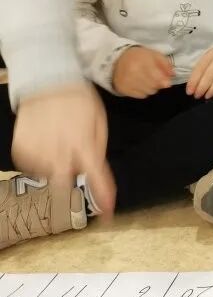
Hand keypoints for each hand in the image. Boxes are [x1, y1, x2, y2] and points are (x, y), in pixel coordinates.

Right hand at [12, 83, 115, 213]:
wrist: (47, 82)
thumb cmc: (80, 101)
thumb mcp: (99, 121)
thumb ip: (97, 148)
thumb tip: (93, 171)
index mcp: (83, 142)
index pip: (96, 175)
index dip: (103, 195)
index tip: (108, 214)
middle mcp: (58, 149)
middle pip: (65, 183)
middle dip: (71, 183)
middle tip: (73, 163)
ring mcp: (36, 150)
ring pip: (48, 175)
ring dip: (57, 167)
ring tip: (60, 142)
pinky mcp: (20, 149)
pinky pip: (32, 167)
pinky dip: (40, 161)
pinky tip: (46, 142)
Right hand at [112, 47, 172, 98]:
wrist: (118, 59)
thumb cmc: (140, 56)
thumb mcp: (155, 55)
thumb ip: (166, 64)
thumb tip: (172, 75)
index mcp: (141, 62)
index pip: (157, 78)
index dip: (165, 81)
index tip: (167, 81)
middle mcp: (132, 73)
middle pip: (154, 86)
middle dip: (159, 84)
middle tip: (156, 78)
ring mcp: (126, 82)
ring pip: (148, 92)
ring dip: (152, 88)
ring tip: (148, 80)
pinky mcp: (122, 89)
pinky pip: (140, 96)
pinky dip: (144, 91)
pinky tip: (141, 84)